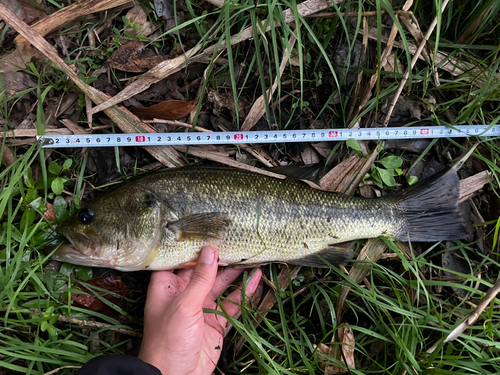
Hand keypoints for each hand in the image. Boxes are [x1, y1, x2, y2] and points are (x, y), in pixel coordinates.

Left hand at [138, 246, 261, 374]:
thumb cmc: (168, 341)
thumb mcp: (184, 306)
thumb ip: (200, 279)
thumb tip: (210, 251)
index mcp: (168, 286)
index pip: (180, 259)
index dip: (194, 245)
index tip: (210, 229)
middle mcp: (184, 293)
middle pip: (204, 270)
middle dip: (220, 257)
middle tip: (237, 240)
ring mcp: (201, 307)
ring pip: (220, 284)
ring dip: (235, 273)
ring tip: (250, 255)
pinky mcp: (215, 321)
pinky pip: (231, 303)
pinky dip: (244, 292)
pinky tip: (255, 279)